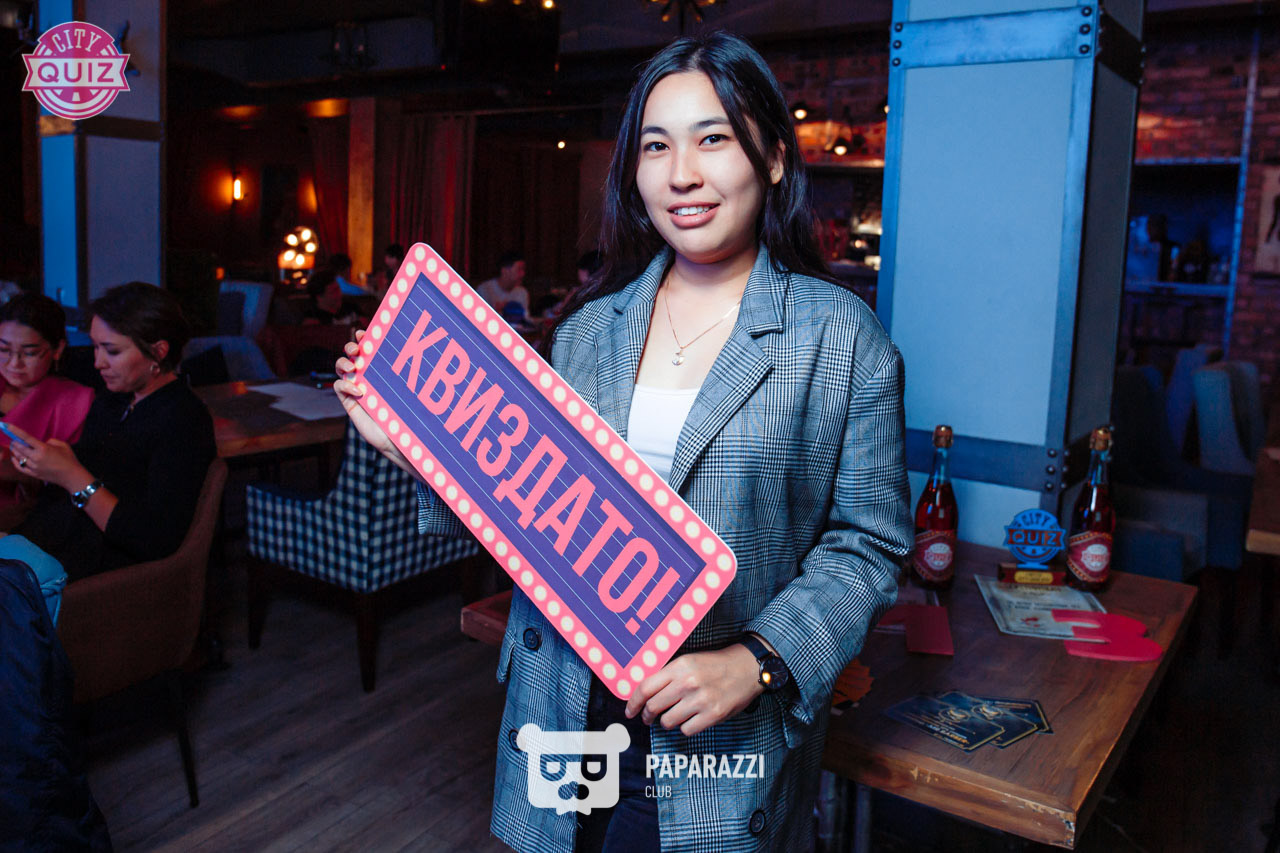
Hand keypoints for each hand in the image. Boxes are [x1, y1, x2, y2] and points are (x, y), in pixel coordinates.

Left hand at [6, 424, 90, 491]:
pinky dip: (15, 461)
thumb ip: (51, 441)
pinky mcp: (34, 474)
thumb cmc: (69, 459)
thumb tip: (42, 443)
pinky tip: (14, 458)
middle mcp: (36, 457)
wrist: (72, 476)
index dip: (16, 431)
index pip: (26, 438)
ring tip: (15, 446)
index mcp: (44, 449)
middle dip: (15, 441)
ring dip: (15, 450)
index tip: (8, 426)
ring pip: (19, 456)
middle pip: (19, 447)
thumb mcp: (63, 445)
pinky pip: (20, 467)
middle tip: (14, 438)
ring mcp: (34, 466)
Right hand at [334, 331, 412, 473]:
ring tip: (353, 365)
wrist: (401, 442)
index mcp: (383, 372)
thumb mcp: (412, 393)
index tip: (366, 332)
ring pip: (342, 368)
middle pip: (352, 355)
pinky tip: (359, 390)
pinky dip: (345, 385)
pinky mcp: (350, 403)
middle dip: (350, 346)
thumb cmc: (411, 417)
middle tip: (357, 348)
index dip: (365, 338)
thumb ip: (415, 377)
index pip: (370, 350)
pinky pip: (340, 388)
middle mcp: (369, 378)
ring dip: (343, 362)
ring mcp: (357, 389)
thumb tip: (431, 356)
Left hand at [625, 644, 763, 736]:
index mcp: (679, 667)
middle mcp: (687, 683)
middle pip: (653, 707)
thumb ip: (668, 675)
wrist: (747, 668)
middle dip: (647, 716)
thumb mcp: (689, 661)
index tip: (630, 711)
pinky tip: (691, 719)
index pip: (645, 687)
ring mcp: (700, 700)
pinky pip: (686, 730)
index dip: (633, 702)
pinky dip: (685, 727)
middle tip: (648, 718)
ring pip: (668, 722)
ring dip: (667, 722)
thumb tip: (644, 693)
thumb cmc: (715, 665)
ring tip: (674, 715)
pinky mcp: (713, 715)